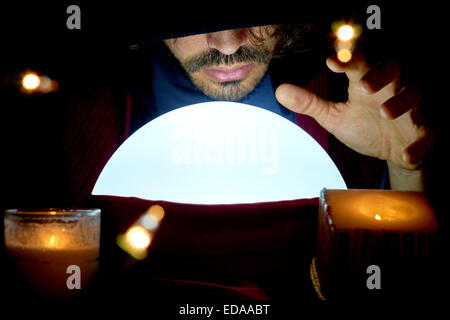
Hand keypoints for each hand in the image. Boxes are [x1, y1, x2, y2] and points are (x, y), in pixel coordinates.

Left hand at [275, 52, 433, 170]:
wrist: (392, 152)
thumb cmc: (365, 127)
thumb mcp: (335, 117)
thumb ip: (311, 103)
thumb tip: (280, 91)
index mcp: (366, 86)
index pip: (359, 66)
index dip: (349, 60)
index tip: (332, 61)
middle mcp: (389, 92)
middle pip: (393, 70)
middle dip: (380, 75)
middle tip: (365, 84)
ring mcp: (408, 111)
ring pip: (413, 95)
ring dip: (401, 102)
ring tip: (385, 112)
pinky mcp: (422, 133)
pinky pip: (426, 136)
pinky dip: (418, 144)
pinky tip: (406, 153)